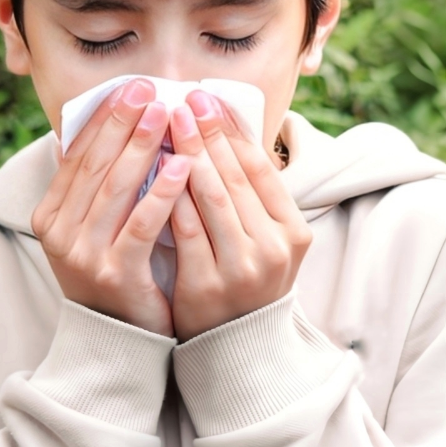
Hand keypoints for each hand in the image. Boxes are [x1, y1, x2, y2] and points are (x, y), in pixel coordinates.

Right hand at [31, 79, 190, 336]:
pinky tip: (183, 166)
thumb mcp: (90, 228)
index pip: (77, 156)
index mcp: (50, 217)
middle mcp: (60, 234)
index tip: (127, 87)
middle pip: (96, 166)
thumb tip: (81, 130)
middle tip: (147, 89)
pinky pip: (141, 225)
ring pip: (116, 190)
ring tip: (165, 114)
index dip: (102, 119)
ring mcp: (85, 256)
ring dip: (142, 148)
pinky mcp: (116, 274)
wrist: (118, 339)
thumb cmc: (113, 270)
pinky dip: (161, 192)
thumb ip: (88, 185)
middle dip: (122, 123)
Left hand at [167, 90, 312, 341]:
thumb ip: (251, 192)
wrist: (235, 348)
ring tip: (165, 122)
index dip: (232, 130)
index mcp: (293, 231)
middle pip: (234, 176)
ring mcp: (241, 268)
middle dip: (205, 132)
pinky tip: (152, 167)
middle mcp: (273, 248)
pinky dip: (168, 194)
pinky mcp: (207, 286)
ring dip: (185, 153)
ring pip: (210, 197)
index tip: (208, 99)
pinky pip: (183, 228)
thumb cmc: (245, 278)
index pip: (261, 167)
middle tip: (183, 99)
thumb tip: (222, 128)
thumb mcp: (264, 237)